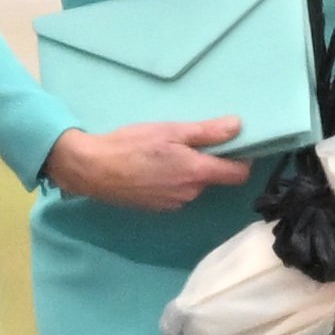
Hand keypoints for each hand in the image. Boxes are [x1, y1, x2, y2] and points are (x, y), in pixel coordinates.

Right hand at [41, 118, 250, 211]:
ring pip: (193, 185)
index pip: (238, 174)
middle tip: (187, 141)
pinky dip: (172, 180)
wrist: (92, 169)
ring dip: (188, 171)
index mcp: (197, 173)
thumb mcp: (170, 131)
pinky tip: (152, 167)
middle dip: (207, 161)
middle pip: (213, 177)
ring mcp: (173, 204)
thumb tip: (238, 126)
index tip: (234, 145)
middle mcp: (190, 194)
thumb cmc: (131, 145)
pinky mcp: (158, 208)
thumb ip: (206, 132)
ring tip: (165, 152)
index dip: (242, 159)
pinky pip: (176, 192)